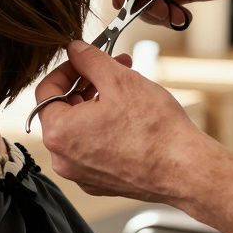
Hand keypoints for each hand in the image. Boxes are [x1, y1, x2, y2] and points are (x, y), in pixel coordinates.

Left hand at [35, 40, 223, 202]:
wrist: (186, 171)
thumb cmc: (154, 129)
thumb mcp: (119, 80)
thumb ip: (89, 60)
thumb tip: (75, 49)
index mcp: (59, 133)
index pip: (46, 91)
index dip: (67, 70)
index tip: (84, 61)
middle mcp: (62, 158)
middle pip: (63, 110)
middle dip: (87, 85)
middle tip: (112, 69)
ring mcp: (80, 174)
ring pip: (79, 129)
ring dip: (97, 105)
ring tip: (127, 89)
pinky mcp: (99, 183)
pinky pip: (93, 149)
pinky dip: (105, 130)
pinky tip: (129, 118)